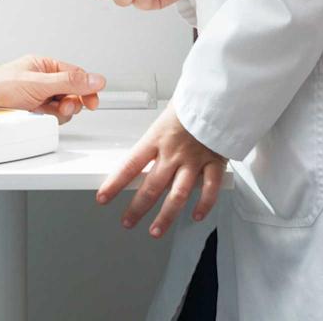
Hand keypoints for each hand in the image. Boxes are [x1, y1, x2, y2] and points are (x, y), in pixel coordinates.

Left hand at [0, 55, 105, 122]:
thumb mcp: (38, 83)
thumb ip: (69, 82)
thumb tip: (95, 79)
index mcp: (44, 66)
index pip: (76, 75)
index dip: (87, 88)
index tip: (93, 101)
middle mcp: (42, 80)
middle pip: (71, 93)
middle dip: (71, 102)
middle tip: (64, 107)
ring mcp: (37, 97)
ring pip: (62, 108)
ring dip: (59, 112)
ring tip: (46, 111)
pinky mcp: (31, 111)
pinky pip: (50, 117)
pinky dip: (48, 119)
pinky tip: (37, 117)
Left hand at [97, 105, 225, 237]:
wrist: (219, 92)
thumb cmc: (192, 99)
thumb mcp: (166, 114)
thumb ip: (158, 137)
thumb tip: (147, 153)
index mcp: (157, 138)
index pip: (130, 164)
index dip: (115, 184)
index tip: (103, 198)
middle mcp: (173, 152)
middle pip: (151, 186)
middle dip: (137, 208)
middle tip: (127, 222)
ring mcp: (195, 160)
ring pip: (177, 194)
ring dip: (165, 216)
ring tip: (155, 230)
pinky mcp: (215, 162)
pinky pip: (209, 189)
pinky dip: (203, 205)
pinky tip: (195, 216)